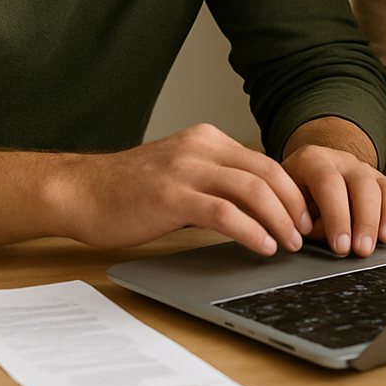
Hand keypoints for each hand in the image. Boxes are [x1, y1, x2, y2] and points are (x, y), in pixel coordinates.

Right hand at [58, 124, 308, 255]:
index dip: (292, 191)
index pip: (264, 161)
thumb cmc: (128, 190)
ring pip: (251, 189)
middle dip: (293, 205)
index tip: (304, 216)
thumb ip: (214, 180)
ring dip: (278, 219)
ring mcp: (185, 169)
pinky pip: (223, 211)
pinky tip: (261, 246)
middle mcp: (199, 147)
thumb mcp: (180, 172)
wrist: (81, 192)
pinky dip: (250, 230)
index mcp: (206, 139)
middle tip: (305, 233)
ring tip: (289, 243)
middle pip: (266, 172)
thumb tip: (258, 207)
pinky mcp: (171, 196)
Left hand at [282, 117, 385, 257]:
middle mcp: (339, 159)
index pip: (328, 183)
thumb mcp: (289, 206)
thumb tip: (328, 240)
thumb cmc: (293, 197)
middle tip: (362, 249)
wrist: (300, 177)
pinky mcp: (376, 178)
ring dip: (380, 218)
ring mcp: (360, 166)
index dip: (336, 216)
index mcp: (311, 160)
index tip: (340, 246)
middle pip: (360, 183)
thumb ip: (304, 221)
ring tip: (378, 243)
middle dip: (364, 219)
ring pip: (379, 186)